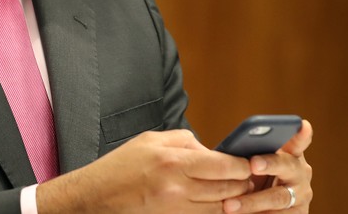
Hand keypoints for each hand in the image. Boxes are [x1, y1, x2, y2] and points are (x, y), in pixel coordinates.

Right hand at [38, 129, 252, 213]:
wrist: (96, 197)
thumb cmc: (121, 165)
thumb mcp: (152, 140)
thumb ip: (186, 141)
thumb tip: (210, 150)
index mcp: (173, 161)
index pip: (223, 165)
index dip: (242, 164)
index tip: (250, 161)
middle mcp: (177, 188)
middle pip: (227, 188)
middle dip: (244, 182)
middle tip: (252, 176)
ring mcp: (176, 208)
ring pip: (219, 206)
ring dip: (234, 199)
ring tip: (241, 189)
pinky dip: (215, 209)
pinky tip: (221, 202)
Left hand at [223, 119, 313, 212]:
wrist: (259, 206)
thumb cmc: (252, 177)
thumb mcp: (250, 163)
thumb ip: (246, 155)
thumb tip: (223, 154)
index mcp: (290, 153)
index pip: (299, 140)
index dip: (300, 134)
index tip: (301, 125)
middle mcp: (300, 172)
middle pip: (287, 166)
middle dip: (270, 163)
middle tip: (252, 164)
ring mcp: (302, 195)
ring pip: (278, 198)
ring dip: (253, 201)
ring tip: (229, 205)